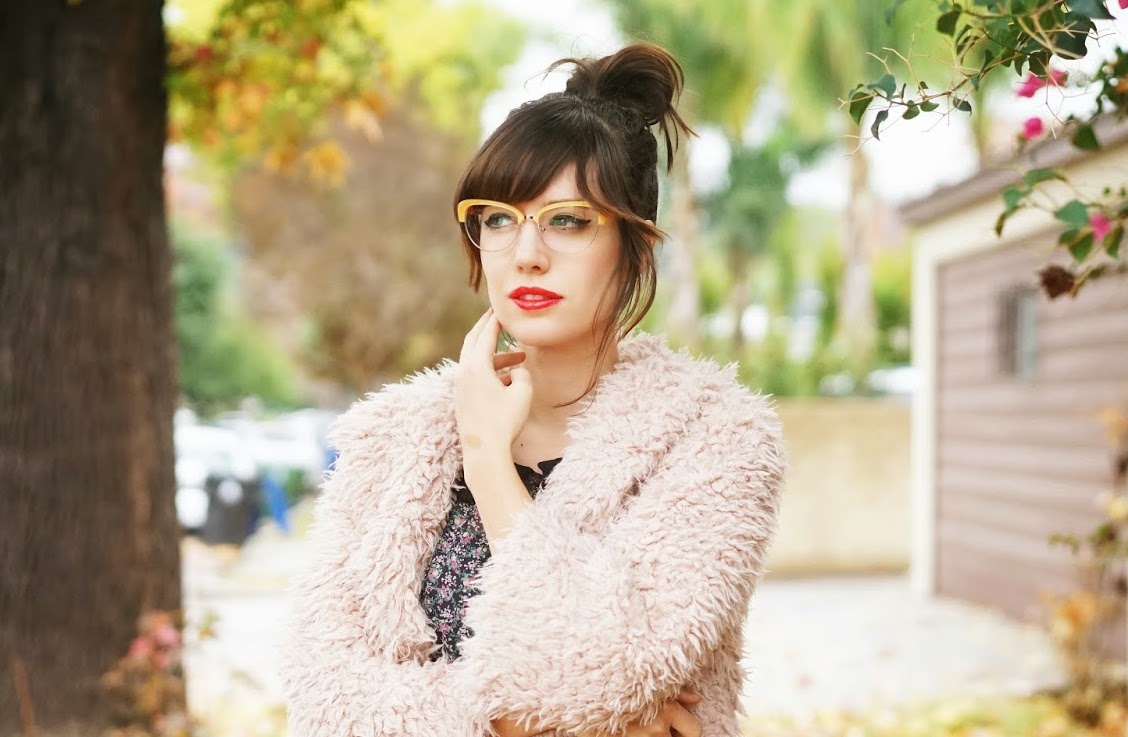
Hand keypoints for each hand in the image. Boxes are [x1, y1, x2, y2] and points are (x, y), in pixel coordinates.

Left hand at [455, 308, 530, 454]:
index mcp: (476, 366)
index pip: (486, 335)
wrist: (484, 452)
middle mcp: (464, 372)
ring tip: (519, 357)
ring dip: (495, 355)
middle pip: (473, 341)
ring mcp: (460, 386)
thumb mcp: (523, 392)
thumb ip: (523, 373)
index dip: (495, 321)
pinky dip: (490, 369)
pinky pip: (475, 375)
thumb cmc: (504, 422)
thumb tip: (518, 370)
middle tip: (497, 317)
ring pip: (475, 360)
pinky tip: (508, 378)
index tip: (502, 310)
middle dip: (486, 328)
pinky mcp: (462, 399)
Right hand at [574, 688, 702, 736]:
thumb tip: (696, 699)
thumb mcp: (647, 681)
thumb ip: (675, 691)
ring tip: (646, 730)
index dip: (688, 730)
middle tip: (664, 730)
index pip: (694, 731)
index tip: (679, 728)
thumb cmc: (616, 683)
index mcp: (665, 709)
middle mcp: (656, 729)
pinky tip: (634, 733)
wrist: (583, 697)